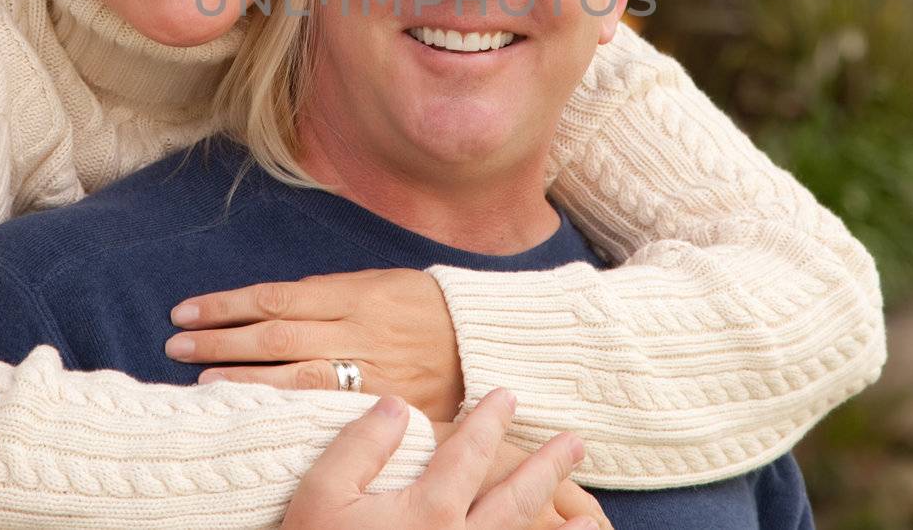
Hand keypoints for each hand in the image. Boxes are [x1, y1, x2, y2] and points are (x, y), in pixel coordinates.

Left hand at [168, 269, 465, 419]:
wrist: (482, 341)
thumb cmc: (424, 307)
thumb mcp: (379, 282)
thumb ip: (328, 293)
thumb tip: (271, 304)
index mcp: (354, 293)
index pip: (276, 299)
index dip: (227, 305)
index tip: (187, 309)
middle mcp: (357, 330)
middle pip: (275, 336)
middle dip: (221, 339)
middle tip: (176, 342)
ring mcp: (370, 369)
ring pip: (293, 374)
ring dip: (242, 375)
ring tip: (199, 377)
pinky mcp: (381, 401)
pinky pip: (324, 405)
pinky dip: (283, 405)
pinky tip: (252, 406)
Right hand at [282, 389, 597, 529]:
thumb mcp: (321, 494)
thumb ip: (360, 446)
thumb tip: (396, 405)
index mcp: (428, 511)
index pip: (468, 454)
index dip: (489, 421)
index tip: (508, 396)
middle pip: (516, 500)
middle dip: (547, 468)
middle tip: (576, 442)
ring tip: (590, 521)